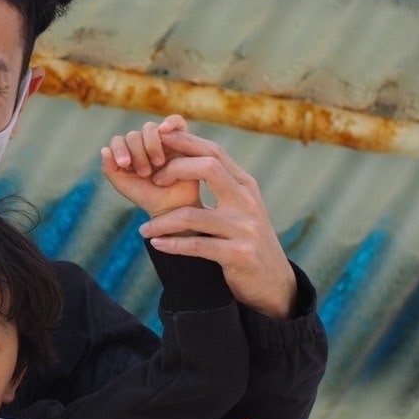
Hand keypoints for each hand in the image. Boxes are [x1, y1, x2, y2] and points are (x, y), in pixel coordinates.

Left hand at [101, 116, 201, 216]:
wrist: (173, 205)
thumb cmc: (148, 196)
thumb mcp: (124, 185)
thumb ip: (110, 169)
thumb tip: (104, 149)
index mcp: (128, 153)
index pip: (118, 141)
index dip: (119, 149)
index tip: (125, 164)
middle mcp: (143, 144)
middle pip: (133, 135)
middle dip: (137, 153)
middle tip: (145, 172)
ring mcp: (162, 141)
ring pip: (150, 128)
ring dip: (151, 145)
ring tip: (158, 163)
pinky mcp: (181, 139)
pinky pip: (176, 121)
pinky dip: (171, 121)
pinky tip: (165, 130)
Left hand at [137, 128, 297, 318]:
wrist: (274, 281)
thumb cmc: (246, 238)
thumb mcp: (240, 206)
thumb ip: (221, 184)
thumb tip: (185, 158)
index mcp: (245, 185)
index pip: (214, 152)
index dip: (185, 141)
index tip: (158, 137)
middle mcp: (247, 201)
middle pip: (209, 168)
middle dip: (175, 169)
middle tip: (152, 180)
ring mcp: (245, 228)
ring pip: (192, 215)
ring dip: (162, 222)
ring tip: (144, 230)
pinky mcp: (239, 255)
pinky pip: (197, 246)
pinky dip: (172, 244)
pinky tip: (156, 244)